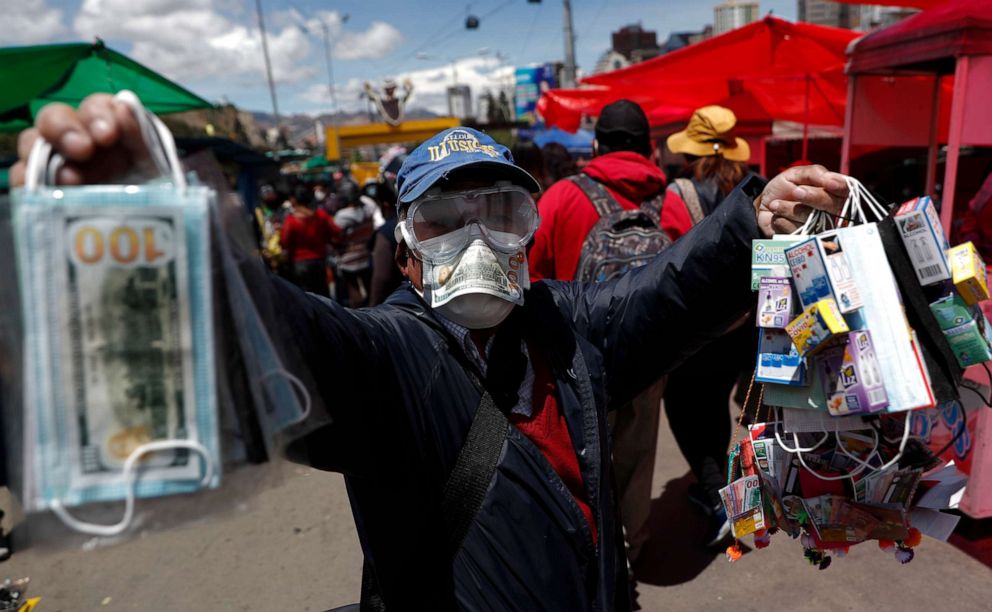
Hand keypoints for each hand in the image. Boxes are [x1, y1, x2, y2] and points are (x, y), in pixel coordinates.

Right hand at [10, 93, 153, 187]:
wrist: (151, 242)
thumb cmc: (158, 201)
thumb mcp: (161, 171)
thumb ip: (144, 138)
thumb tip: (126, 109)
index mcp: (111, 132)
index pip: (97, 108)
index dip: (98, 113)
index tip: (108, 134)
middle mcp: (80, 143)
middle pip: (56, 117)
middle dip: (66, 128)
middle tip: (83, 150)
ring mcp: (57, 165)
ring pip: (34, 142)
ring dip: (44, 153)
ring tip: (68, 178)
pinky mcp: (43, 191)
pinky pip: (22, 177)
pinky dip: (25, 179)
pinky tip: (39, 188)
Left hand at [756, 165, 848, 236]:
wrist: (763, 206)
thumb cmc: (784, 188)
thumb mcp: (796, 174)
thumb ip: (814, 173)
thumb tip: (832, 179)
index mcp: (832, 192)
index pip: (845, 190)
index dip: (839, 187)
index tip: (828, 183)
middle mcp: (831, 211)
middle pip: (831, 206)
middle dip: (812, 197)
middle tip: (796, 191)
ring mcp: (819, 227)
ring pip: (812, 219)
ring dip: (789, 209)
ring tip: (775, 204)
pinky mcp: (805, 240)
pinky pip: (797, 232)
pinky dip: (783, 222)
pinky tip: (776, 217)